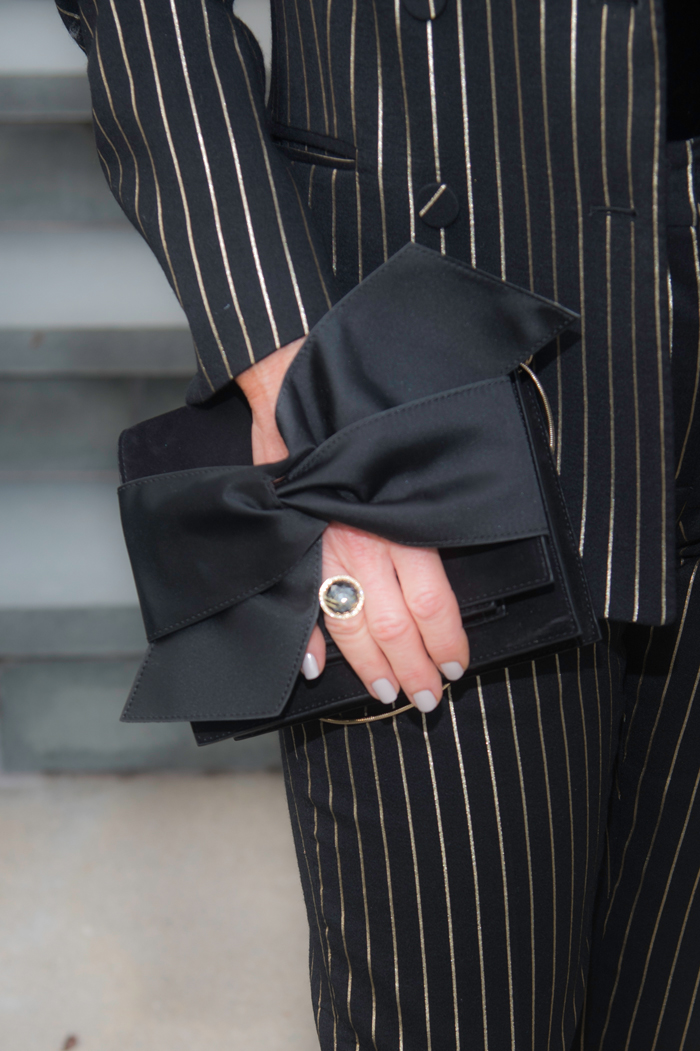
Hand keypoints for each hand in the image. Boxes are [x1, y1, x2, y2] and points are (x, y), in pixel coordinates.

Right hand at [236, 340, 469, 711]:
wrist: (298, 385)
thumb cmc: (360, 423)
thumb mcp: (406, 464)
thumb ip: (422, 516)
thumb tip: (442, 568)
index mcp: (398, 520)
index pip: (431, 600)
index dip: (446, 640)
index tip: (457, 666)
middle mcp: (362, 539)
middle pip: (394, 621)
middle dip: (413, 667)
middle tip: (426, 700)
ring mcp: (320, 544)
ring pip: (350, 621)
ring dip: (369, 664)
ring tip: (386, 691)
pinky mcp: (287, 539)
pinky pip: (295, 599)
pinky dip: (303, 637)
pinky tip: (315, 668)